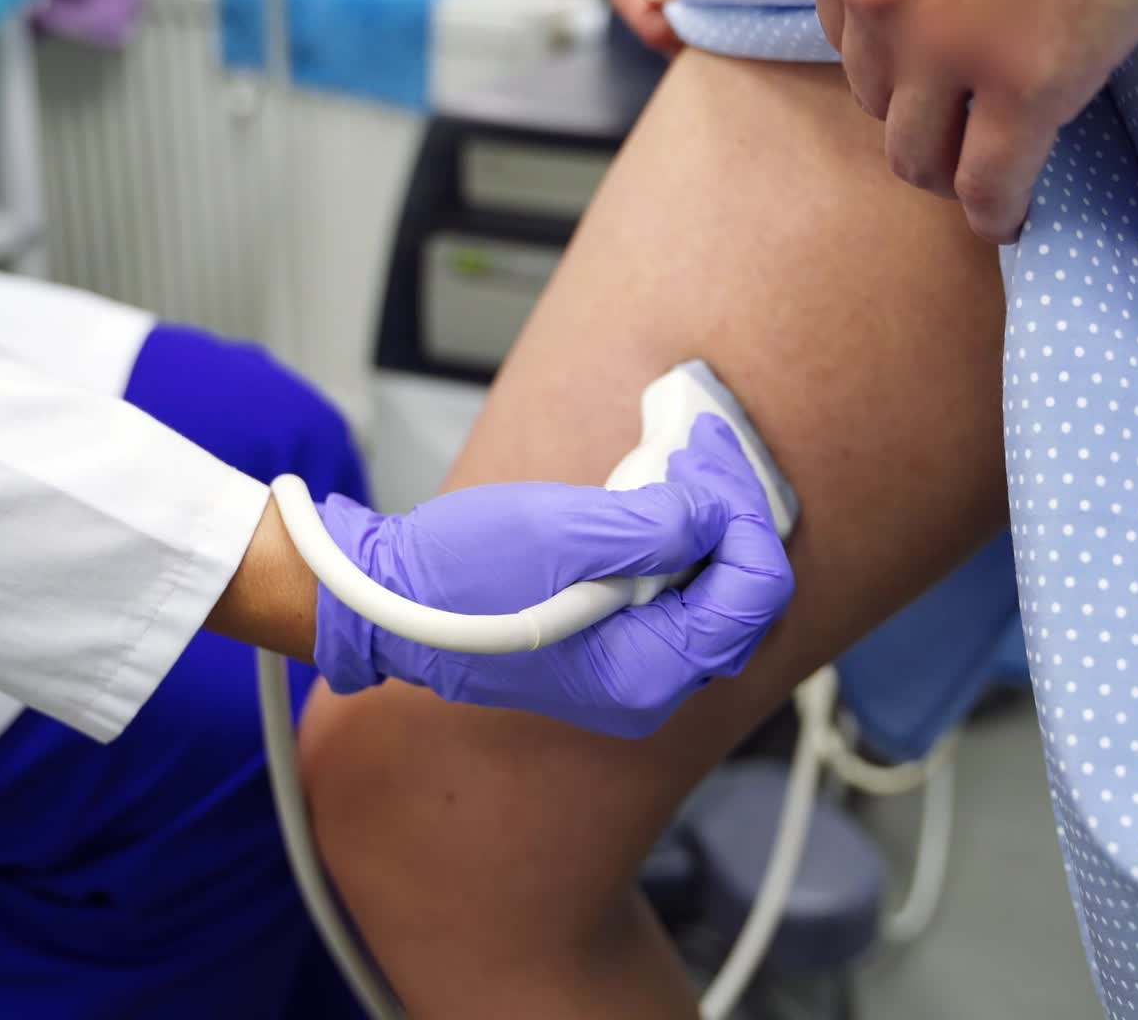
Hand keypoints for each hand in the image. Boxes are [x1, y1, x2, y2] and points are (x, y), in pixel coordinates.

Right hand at [314, 414, 792, 737]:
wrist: (386, 603)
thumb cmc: (456, 576)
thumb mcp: (563, 533)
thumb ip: (657, 527)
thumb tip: (715, 513)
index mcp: (645, 673)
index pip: (751, 598)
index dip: (746, 518)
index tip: (713, 459)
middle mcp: (647, 688)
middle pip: (738, 600)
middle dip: (732, 517)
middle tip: (704, 450)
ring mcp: (627, 673)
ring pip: (706, 595)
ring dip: (705, 526)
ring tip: (682, 464)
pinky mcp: (607, 650)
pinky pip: (668, 597)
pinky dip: (673, 545)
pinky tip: (654, 502)